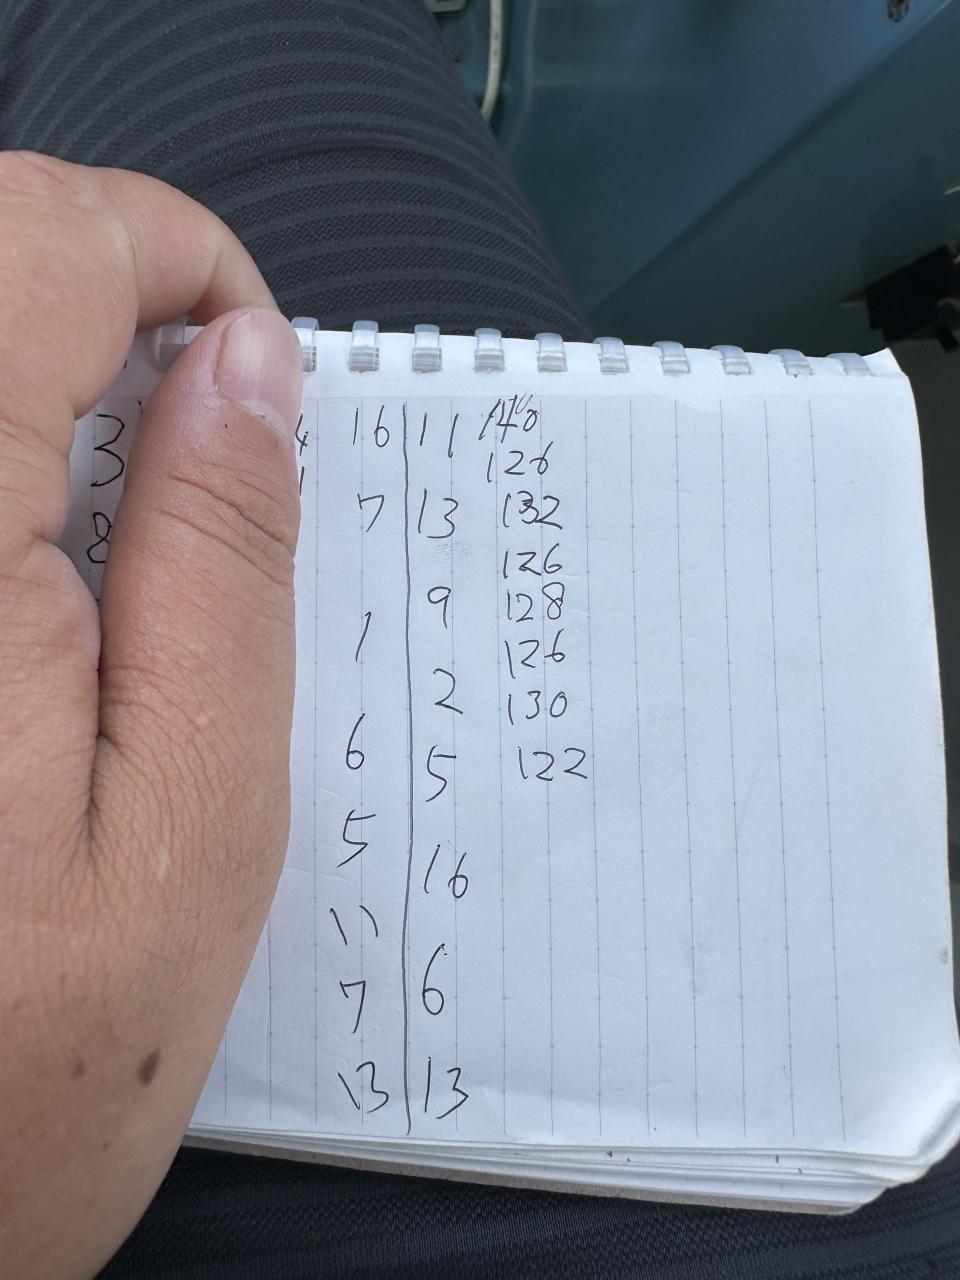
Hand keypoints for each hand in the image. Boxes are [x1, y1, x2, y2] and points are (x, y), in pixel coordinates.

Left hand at [0, 152, 302, 1277]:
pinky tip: (18, 553)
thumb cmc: (16, 1075)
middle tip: (190, 431)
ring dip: (27, 359)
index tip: (245, 366)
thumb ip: (227, 565)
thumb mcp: (196, 820)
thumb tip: (247, 369)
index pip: (40, 241)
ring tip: (105, 499)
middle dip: (99, 287)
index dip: (174, 261)